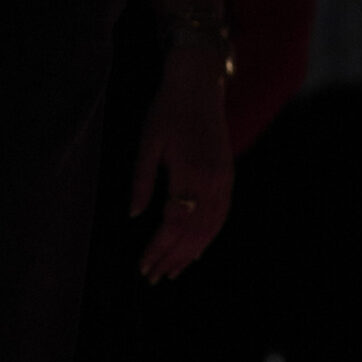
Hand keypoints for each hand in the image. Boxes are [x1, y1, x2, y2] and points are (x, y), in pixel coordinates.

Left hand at [130, 45, 233, 282]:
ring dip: (192, 253)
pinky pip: (221, 216)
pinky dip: (209, 237)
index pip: (174, 224)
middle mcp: (212, 182)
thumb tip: (133, 215)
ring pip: (210, 228)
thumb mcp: (148, 141)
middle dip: (173, 258)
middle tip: (154, 277)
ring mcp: (224, 180)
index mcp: (190, 173)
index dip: (158, 248)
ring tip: (173, 271)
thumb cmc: (168, 109)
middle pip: (193, 233)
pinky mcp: (228, 176)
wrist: (199, 84)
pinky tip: (197, 249)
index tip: (143, 266)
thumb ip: (141, 179)